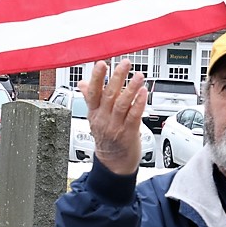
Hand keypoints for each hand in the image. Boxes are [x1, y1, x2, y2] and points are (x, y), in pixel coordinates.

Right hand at [78, 59, 146, 174]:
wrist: (114, 163)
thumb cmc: (106, 138)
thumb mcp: (95, 117)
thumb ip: (90, 98)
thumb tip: (82, 83)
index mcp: (94, 112)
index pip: (93, 92)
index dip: (97, 78)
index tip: (101, 64)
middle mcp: (103, 118)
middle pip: (109, 95)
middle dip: (117, 77)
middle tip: (125, 63)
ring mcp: (116, 126)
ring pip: (122, 104)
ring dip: (131, 88)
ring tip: (138, 76)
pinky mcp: (129, 133)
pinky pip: (134, 116)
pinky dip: (139, 103)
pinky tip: (143, 93)